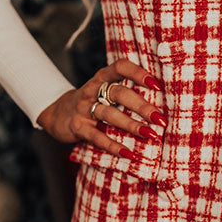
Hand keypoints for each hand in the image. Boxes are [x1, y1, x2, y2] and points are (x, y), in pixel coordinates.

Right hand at [36, 58, 166, 159]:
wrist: (57, 114)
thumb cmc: (93, 102)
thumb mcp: (105, 91)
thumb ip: (127, 92)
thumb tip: (163, 103)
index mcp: (102, 77)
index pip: (120, 67)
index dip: (138, 73)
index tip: (157, 85)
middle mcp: (92, 89)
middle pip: (119, 93)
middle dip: (142, 106)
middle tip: (161, 119)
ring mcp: (83, 108)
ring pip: (110, 114)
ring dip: (132, 125)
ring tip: (151, 135)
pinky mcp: (78, 127)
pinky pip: (97, 137)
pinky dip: (114, 146)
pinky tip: (129, 153)